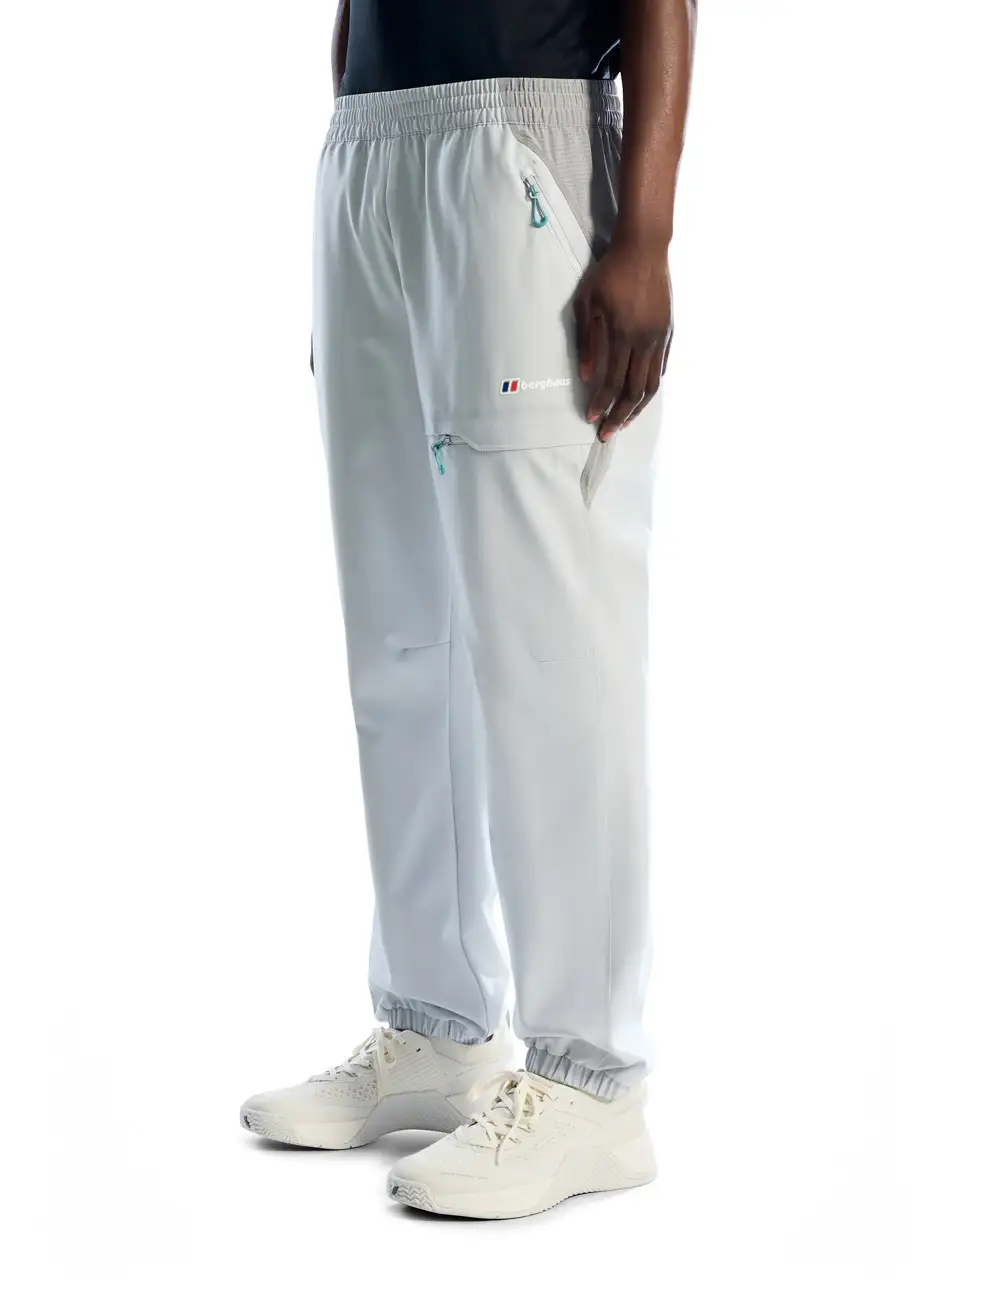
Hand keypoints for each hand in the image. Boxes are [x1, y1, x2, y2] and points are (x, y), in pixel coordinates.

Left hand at [574, 236, 672, 440]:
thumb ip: (586, 340)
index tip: (591, 419)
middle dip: (619, 416)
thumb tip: (584, 376)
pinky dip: (651, 387)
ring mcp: (659, 337)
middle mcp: (645, 341)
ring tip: (625, 422)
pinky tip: (641, 396)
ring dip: (637, 408)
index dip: (602, 403)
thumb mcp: (587, 302)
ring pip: (651, 384)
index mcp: (623, 334)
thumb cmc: (609, 273)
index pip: (613, 381)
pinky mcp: (668, 332)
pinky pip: (661, 368)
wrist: (644, 248)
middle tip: (607, 434)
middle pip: (634, 391)